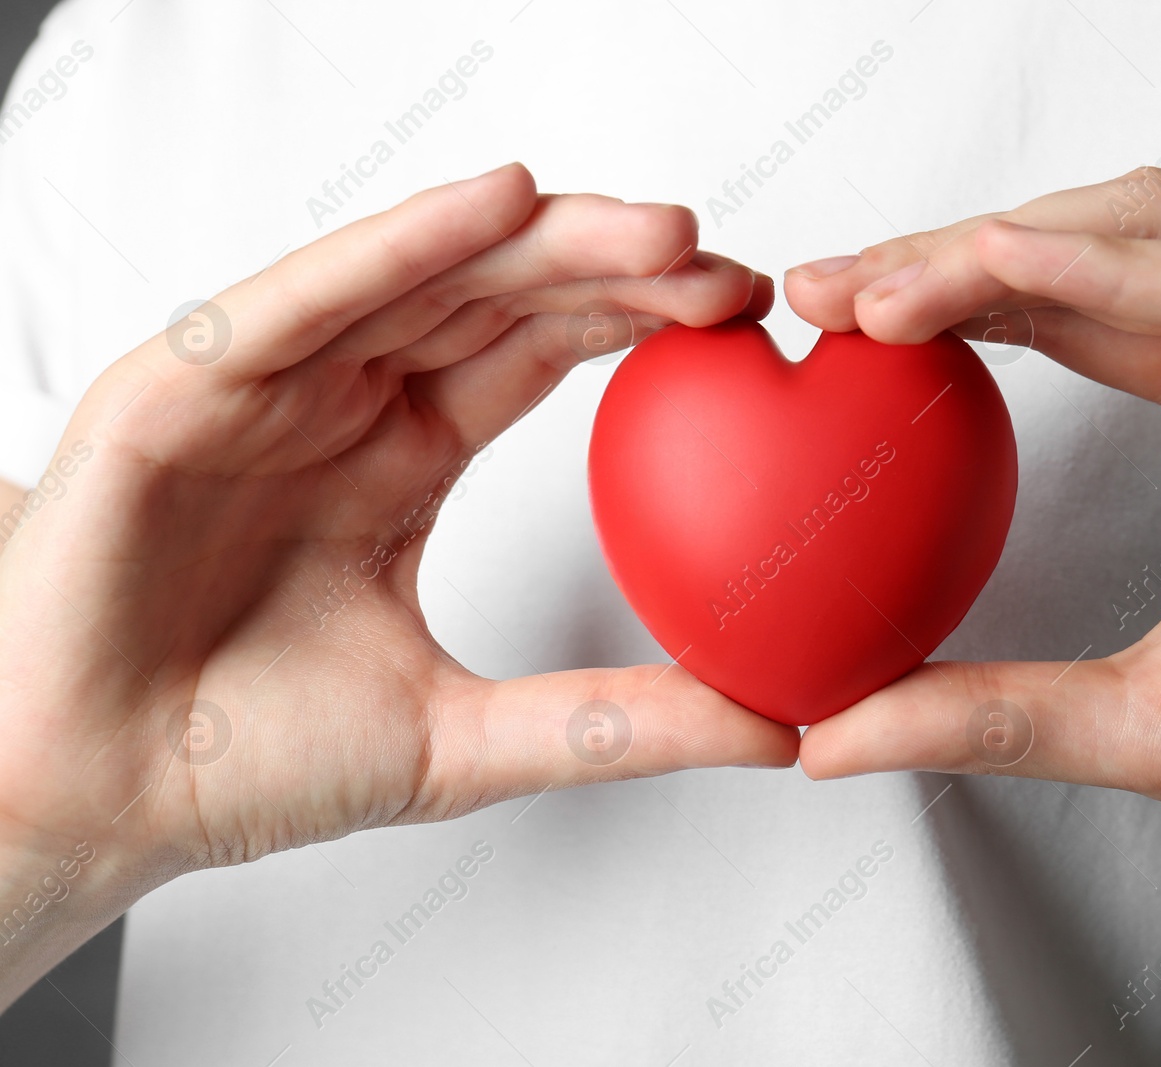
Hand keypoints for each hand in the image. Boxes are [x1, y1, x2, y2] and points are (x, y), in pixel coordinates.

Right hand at [0, 164, 797, 1004]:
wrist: (97, 803)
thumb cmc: (244, 761)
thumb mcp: (467, 739)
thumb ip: (612, 726)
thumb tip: (771, 731)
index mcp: (401, 459)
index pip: (536, 354)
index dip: (637, 322)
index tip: (739, 314)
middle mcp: (340, 405)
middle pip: (495, 298)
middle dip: (612, 270)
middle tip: (722, 263)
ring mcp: (266, 388)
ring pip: (417, 278)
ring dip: (539, 243)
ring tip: (654, 231)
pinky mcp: (181, 389)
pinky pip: (301, 301)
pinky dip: (395, 248)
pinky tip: (492, 209)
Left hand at [786, 169, 1160, 910]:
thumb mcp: (1135, 720)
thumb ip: (990, 713)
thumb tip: (829, 738)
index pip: (1056, 309)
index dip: (942, 301)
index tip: (830, 327)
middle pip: (1081, 247)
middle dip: (946, 255)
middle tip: (826, 289)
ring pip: (1150, 232)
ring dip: (1007, 242)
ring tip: (889, 290)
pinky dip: (1115, 263)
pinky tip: (1011, 271)